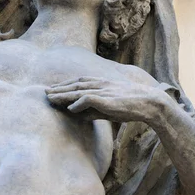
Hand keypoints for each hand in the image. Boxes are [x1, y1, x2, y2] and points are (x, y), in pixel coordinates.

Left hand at [46, 76, 169, 124]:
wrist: (149, 102)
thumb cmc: (130, 106)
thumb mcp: (108, 107)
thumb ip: (92, 109)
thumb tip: (75, 113)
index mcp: (101, 83)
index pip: (78, 82)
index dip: (64, 86)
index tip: (52, 90)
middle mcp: (100, 84)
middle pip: (75, 85)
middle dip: (59, 89)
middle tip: (45, 93)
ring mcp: (104, 90)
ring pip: (79, 91)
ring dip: (64, 94)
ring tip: (51, 99)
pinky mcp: (108, 99)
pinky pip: (89, 99)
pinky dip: (79, 103)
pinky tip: (70, 108)